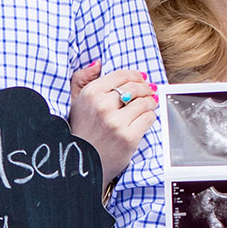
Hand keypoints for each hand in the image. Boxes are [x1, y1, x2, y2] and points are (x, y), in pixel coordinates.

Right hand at [68, 61, 158, 188]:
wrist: (82, 163)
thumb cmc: (81, 132)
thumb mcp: (75, 102)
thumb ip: (82, 79)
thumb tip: (97, 64)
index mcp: (90, 94)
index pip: (120, 75)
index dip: (134, 75)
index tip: (141, 78)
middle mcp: (102, 106)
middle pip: (134, 87)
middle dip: (145, 88)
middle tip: (149, 91)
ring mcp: (116, 122)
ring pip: (144, 102)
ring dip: (150, 102)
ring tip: (149, 104)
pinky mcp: (128, 137)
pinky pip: (148, 118)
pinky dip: (151, 116)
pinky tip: (146, 117)